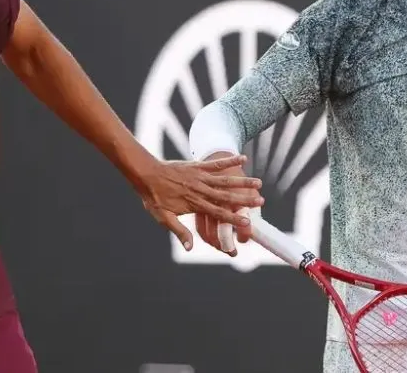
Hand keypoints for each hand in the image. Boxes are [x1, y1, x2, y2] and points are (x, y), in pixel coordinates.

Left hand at [139, 154, 262, 249]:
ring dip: (242, 182)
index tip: (246, 223)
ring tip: (259, 183)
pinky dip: (229, 160)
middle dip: (244, 200)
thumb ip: (179, 231)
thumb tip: (190, 248)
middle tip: (261, 201)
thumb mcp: (163, 217)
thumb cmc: (154, 197)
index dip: (232, 219)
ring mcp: (199, 177)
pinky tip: (243, 158)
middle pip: (226, 196)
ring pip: (224, 180)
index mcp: (194, 204)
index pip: (217, 213)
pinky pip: (216, 164)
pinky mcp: (197, 166)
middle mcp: (199, 190)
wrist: (145, 173)